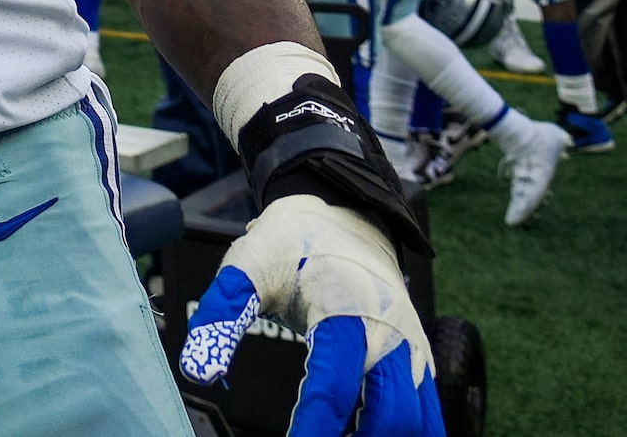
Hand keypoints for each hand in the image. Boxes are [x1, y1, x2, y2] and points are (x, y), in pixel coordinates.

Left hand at [180, 195, 441, 435]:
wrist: (344, 212)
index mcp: (344, 310)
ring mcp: (411, 346)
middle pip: (390, 413)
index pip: (333, 383)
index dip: (314, 425)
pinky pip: (428, 410)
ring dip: (384, 435)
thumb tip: (198, 370)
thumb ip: (222, 315)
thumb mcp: (247, 265)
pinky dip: (407, 430)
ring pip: (417, 418)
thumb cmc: (292, 242)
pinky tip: (372, 435)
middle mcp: (389, 332)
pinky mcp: (419, 358)